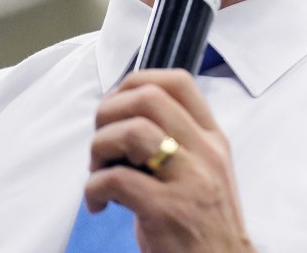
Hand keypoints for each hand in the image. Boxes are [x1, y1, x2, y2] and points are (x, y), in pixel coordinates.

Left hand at [82, 69, 253, 251]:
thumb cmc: (203, 224)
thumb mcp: (202, 172)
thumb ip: (177, 143)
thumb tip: (124, 122)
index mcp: (212, 138)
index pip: (179, 82)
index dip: (137, 80)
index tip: (117, 103)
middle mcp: (205, 151)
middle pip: (148, 98)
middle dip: (109, 113)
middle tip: (101, 142)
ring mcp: (189, 179)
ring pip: (132, 132)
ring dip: (99, 149)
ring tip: (98, 173)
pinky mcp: (168, 209)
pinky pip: (116, 179)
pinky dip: (94, 188)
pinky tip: (99, 203)